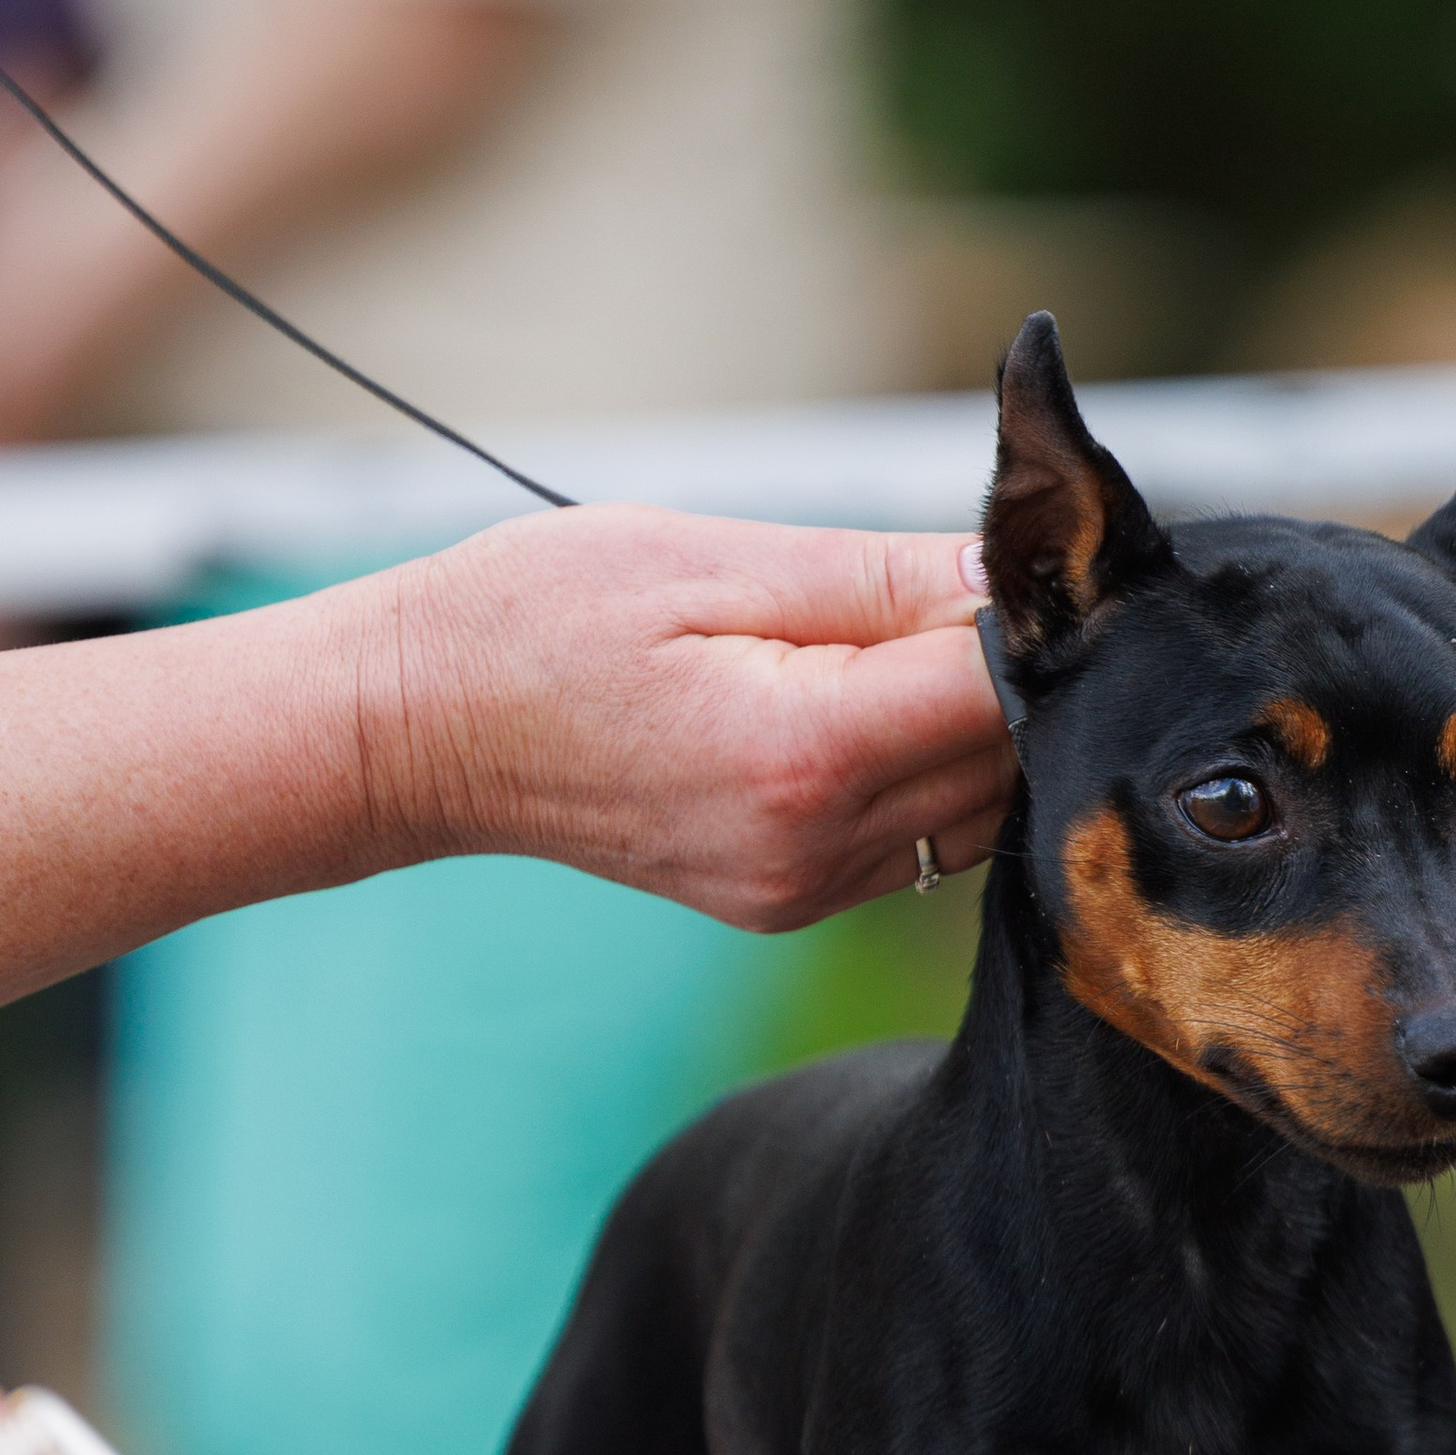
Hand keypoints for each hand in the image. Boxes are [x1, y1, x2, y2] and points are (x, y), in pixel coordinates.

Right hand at [399, 509, 1013, 929]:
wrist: (423, 731)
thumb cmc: (539, 619)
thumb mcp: (707, 559)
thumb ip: (875, 578)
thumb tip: (1009, 577)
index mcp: (802, 754)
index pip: (995, 689)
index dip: (1032, 615)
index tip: (1033, 555)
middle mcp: (814, 846)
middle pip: (1002, 759)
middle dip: (1016, 668)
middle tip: (985, 579)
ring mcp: (801, 888)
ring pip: (975, 808)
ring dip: (975, 725)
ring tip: (912, 636)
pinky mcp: (788, 899)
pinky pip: (917, 838)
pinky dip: (926, 769)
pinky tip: (875, 703)